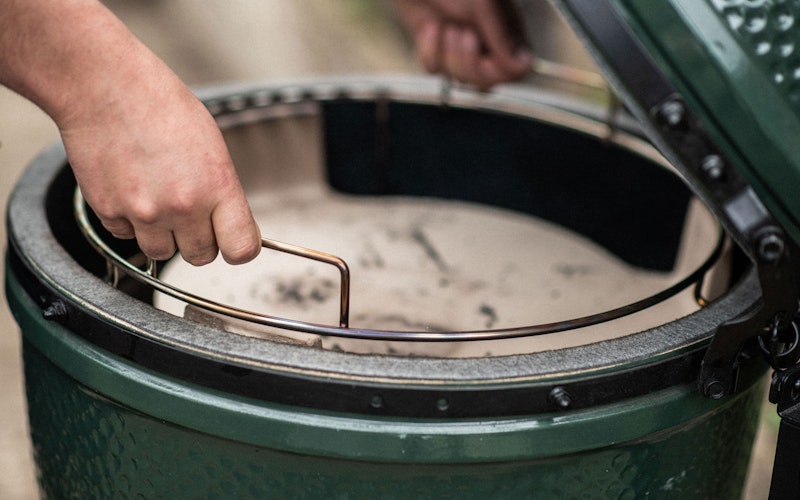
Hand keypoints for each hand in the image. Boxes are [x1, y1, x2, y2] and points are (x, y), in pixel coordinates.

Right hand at [61, 71, 261, 265]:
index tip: (234, 239)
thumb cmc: (160, 104)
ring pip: (163, 253)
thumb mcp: (212, 144)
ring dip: (164, 235)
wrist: (104, 87)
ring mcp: (144, 214)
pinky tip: (132, 189)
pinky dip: (130, 222)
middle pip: (202, 257)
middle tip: (191, 211)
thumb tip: (231, 222)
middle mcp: (183, 207)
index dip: (239, 247)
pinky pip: (127, 237)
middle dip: (200, 239)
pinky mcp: (110, 213)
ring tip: (158, 197)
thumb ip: (222, 190)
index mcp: (217, 186)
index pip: (242, 249)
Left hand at [392, 0, 530, 89]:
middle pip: (486, 82)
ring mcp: (462, 45)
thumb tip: (523, 65)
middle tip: (460, 33)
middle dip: (468, 64)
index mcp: (508, 28)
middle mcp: (488, 40)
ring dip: (448, 56)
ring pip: (460, 78)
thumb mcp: (482, 2)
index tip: (482, 48)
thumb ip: (502, 34)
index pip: (515, 70)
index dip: (498, 70)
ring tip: (444, 27)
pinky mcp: (437, 46)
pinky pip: (436, 69)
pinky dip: (430, 51)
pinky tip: (429, 28)